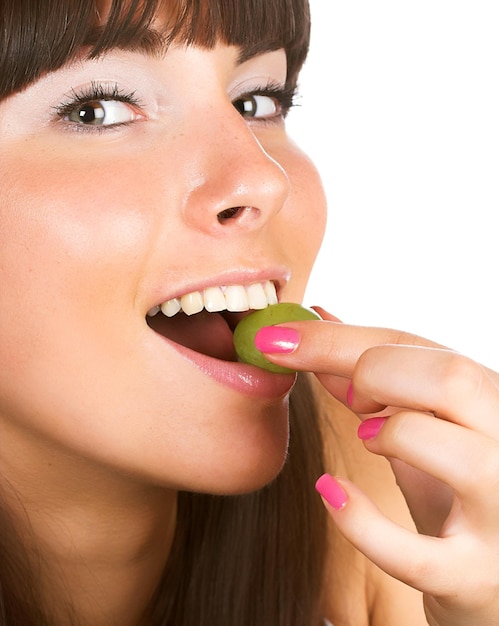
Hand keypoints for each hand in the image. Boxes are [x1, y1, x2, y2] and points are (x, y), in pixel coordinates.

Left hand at [256, 307, 498, 624]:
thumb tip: (317, 318)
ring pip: (447, 448)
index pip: (420, 347)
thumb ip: (371, 378)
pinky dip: (359, 520)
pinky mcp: (476, 579)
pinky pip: (415, 554)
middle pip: (451, 378)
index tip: (278, 338)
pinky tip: (331, 492)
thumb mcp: (420, 427)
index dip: (338, 338)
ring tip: (369, 436)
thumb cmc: (453, 493)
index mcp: (495, 402)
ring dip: (389, 433)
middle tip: (353, 395)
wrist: (491, 576)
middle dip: (377, 372)